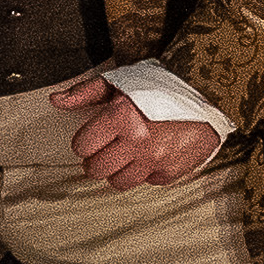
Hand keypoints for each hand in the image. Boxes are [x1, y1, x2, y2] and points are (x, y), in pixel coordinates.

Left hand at [49, 72, 221, 190]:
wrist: (208, 93)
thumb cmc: (161, 85)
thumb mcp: (120, 81)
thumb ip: (85, 92)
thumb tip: (55, 101)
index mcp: (120, 117)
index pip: (82, 147)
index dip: (85, 141)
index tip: (95, 136)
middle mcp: (137, 141)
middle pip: (96, 170)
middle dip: (97, 159)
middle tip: (108, 148)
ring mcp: (155, 160)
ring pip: (119, 182)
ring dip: (119, 170)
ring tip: (127, 154)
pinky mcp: (172, 172)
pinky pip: (147, 182)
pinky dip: (146, 172)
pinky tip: (152, 154)